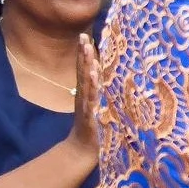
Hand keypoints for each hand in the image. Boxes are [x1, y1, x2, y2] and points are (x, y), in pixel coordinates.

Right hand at [66, 35, 102, 154]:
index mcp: (85, 93)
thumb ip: (99, 94)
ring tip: (87, 48)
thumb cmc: (94, 129)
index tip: (85, 37)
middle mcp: (83, 96)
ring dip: (87, 64)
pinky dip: (92, 85)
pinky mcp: (91, 114)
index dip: (84, 54)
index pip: (84, 70)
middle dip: (83, 54)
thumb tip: (106, 81)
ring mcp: (86, 104)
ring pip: (86, 81)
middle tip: (83, 37)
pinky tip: (92, 74)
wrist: (81, 150)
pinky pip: (92, 97)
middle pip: (82, 71)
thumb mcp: (96, 108)